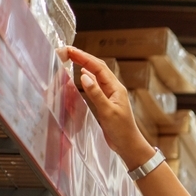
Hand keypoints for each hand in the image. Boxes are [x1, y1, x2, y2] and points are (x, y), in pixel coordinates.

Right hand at [61, 46, 154, 167]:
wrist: (128, 145)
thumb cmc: (121, 130)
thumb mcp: (107, 111)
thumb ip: (96, 94)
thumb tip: (84, 75)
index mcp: (116, 88)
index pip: (99, 68)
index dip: (84, 57)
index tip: (70, 50)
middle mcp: (113, 89)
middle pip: (97, 68)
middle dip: (83, 57)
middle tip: (67, 50)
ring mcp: (110, 95)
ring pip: (96, 76)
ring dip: (84, 65)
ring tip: (71, 58)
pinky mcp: (106, 102)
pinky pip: (95, 85)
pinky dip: (87, 78)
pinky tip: (81, 75)